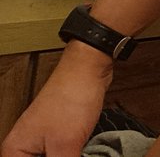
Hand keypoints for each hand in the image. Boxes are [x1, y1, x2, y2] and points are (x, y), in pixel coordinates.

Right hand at [1, 42, 112, 156]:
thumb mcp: (65, 146)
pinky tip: (84, 154)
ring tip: (79, 154)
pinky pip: (61, 156)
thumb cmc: (71, 101)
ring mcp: (41, 142)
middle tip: (74, 156)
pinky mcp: (59, 136)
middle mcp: (22, 149)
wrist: (88, 69)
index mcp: (14, 153)